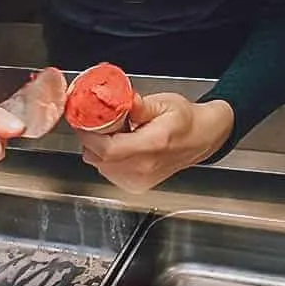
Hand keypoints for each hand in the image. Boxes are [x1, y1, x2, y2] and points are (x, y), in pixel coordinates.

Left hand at [77, 94, 233, 192]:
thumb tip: (117, 99)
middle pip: (99, 158)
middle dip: (93, 139)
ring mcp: (139, 180)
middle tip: (101, 123)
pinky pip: (108, 172)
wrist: (200, 138)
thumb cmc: (185, 120)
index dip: (89, 135)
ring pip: (100, 166)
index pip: (108, 148)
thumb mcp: (165, 103)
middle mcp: (144, 167)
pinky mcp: (135, 185)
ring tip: (117, 134)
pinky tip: (122, 147)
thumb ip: (138, 104)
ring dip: (100, 149)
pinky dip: (108, 159)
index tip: (84, 121)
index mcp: (152, 145)